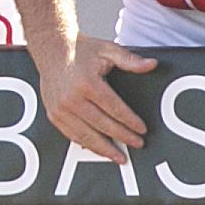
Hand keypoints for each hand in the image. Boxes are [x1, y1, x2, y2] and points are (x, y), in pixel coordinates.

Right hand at [34, 35, 157, 163]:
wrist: (52, 49)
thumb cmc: (82, 50)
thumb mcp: (108, 50)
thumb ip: (131, 60)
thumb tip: (152, 64)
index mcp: (88, 83)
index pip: (114, 108)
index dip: (130, 121)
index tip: (142, 130)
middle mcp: (72, 99)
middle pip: (102, 125)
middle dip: (122, 137)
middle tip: (137, 144)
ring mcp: (61, 109)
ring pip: (86, 135)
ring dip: (104, 149)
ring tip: (119, 156)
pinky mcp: (53, 115)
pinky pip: (72, 135)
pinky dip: (87, 144)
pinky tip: (98, 149)